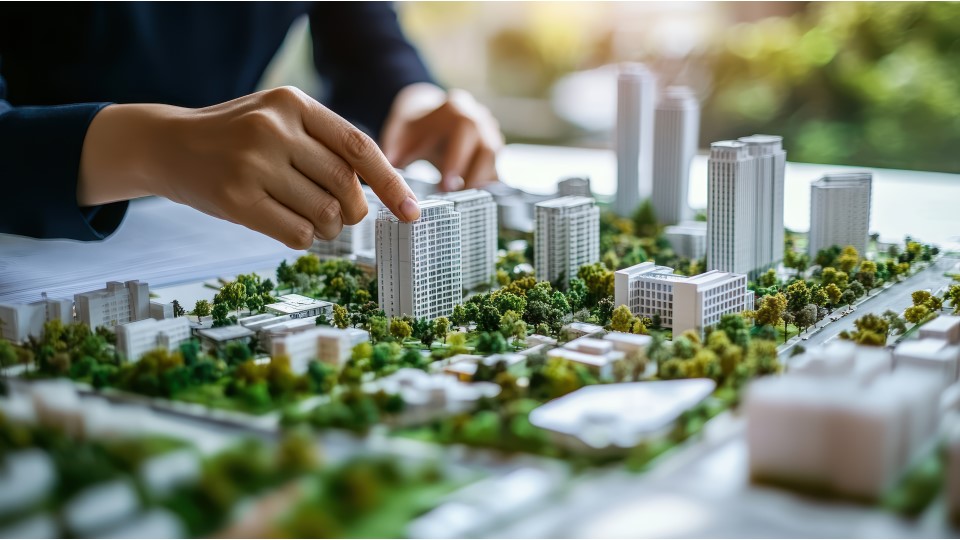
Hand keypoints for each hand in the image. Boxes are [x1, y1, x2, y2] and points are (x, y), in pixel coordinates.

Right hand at [77, 86, 420, 248]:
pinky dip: (306, 238)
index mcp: (293, 102)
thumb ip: (325, 143)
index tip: (412, 212)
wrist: (166, 145)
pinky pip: (298, 233)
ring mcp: (253, 163)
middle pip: (346, 186)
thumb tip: (382, 189)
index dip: (391, 183)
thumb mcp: (279, 120)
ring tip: (315, 222)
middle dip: (353, 211)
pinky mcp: (236, 199)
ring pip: (325, 214)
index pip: (359, 146)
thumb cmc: (236, 138)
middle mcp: (274, 128)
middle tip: (343, 216)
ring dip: (330, 229)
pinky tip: (291, 227)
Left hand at [381, 83, 502, 191]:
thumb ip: (394, 151)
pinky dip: (485, 186)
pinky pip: (496, 170)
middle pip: (487, 148)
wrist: (425, 114)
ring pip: (495, 163)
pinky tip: (469, 199)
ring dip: (479, 183)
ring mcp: (490, 133)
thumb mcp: (399, 133)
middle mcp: (478, 118)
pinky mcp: (493, 151)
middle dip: (472, 176)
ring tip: (459, 200)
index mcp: (455, 108)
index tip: (445, 186)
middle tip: (453, 197)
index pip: (464, 130)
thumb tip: (388, 174)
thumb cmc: (412, 127)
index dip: (457, 159)